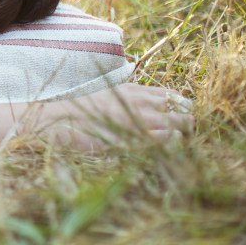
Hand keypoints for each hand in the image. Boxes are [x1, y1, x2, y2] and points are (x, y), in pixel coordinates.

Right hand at [42, 84, 193, 149]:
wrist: (56, 121)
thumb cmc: (82, 111)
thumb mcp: (110, 96)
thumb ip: (133, 100)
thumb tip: (157, 108)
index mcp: (134, 91)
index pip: (175, 98)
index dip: (182, 110)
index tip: (180, 119)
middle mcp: (139, 104)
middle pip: (184, 114)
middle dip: (188, 126)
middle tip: (182, 137)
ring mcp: (136, 123)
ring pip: (180, 130)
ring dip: (182, 139)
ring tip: (174, 148)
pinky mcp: (131, 142)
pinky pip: (164, 145)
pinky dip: (168, 150)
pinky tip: (160, 154)